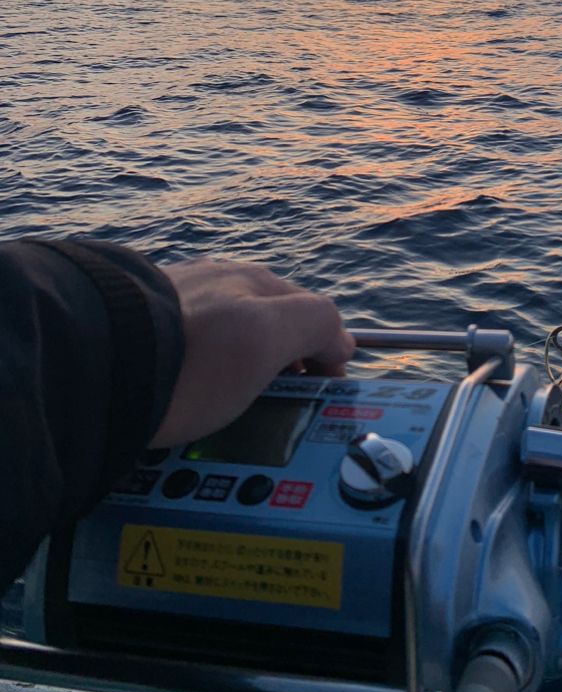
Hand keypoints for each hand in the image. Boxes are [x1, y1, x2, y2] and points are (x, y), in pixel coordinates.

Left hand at [150, 258, 354, 445]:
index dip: (324, 354)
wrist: (92, 366)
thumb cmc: (189, 359)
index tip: (319, 395)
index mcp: (255, 282)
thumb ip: (315, 325)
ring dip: (233, 368)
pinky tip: (180, 394)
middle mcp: (217, 282)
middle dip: (278, 360)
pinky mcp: (137, 326)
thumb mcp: (268, 337)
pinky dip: (192, 372)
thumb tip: (340, 338)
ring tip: (224, 408)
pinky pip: (182, 350)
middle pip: (266, 324)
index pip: (312, 315)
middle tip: (274, 407)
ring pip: (223, 337)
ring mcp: (175, 301)